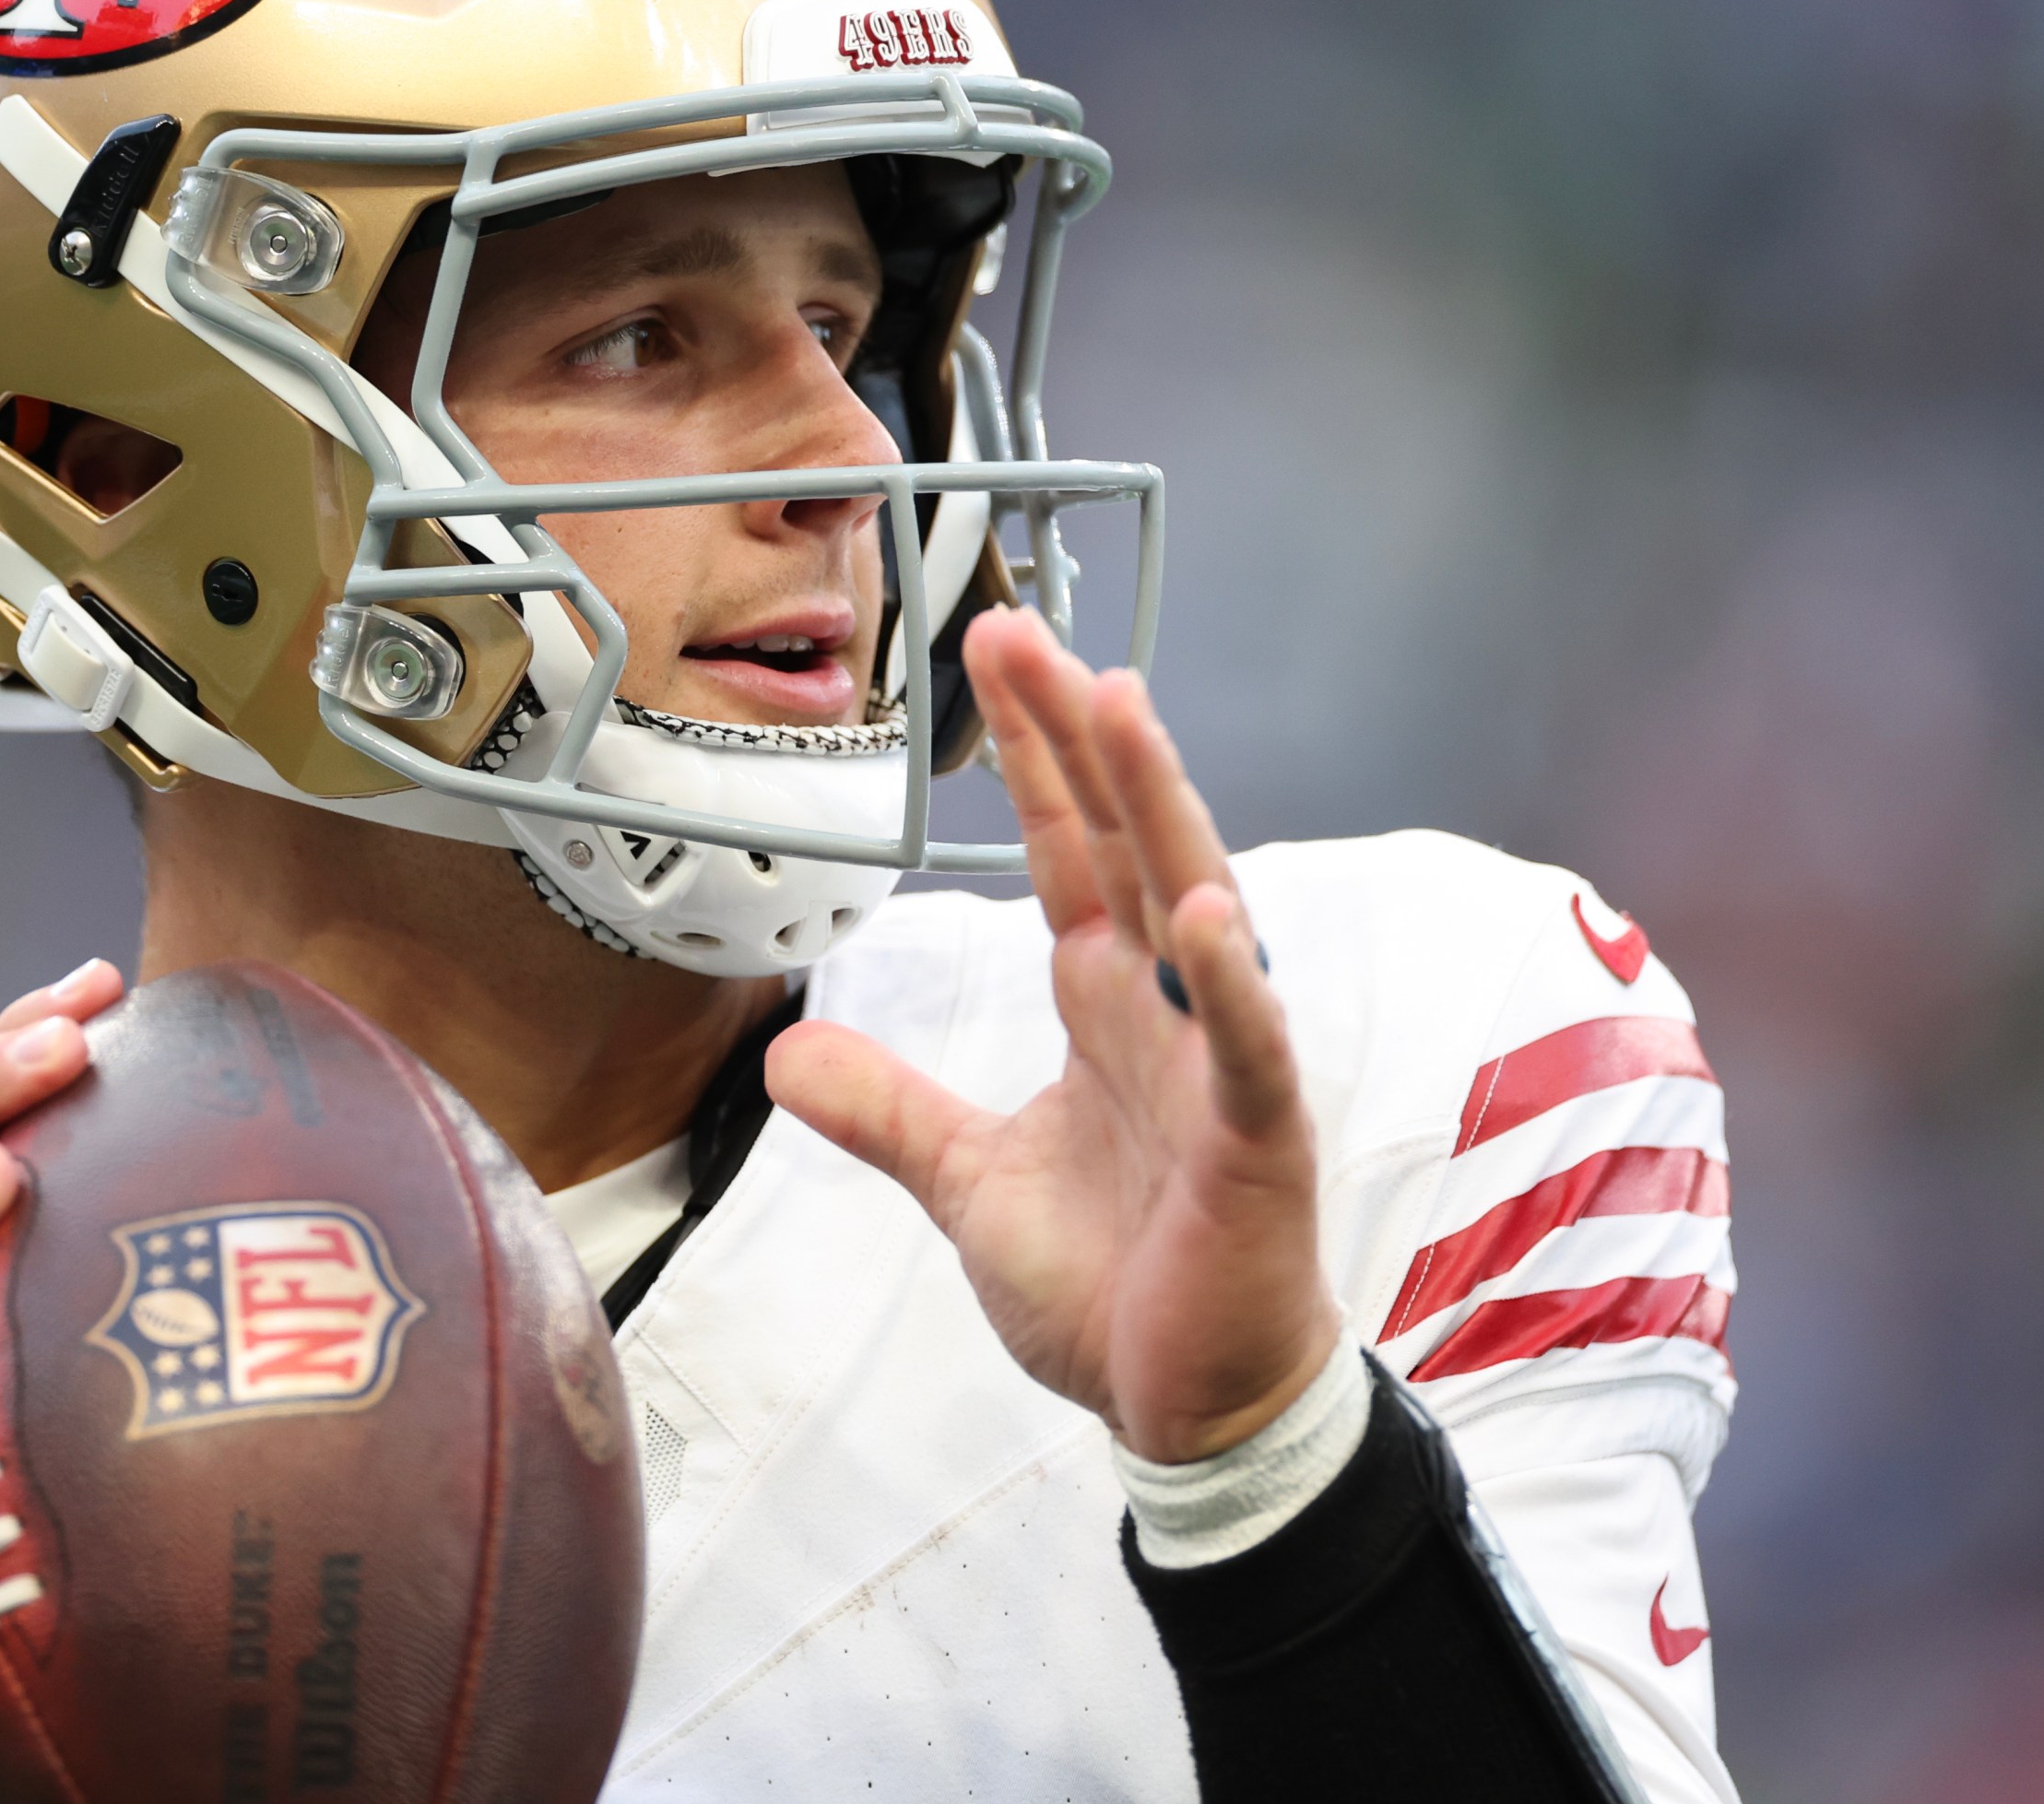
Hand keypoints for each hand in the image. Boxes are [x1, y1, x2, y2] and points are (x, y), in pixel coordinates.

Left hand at [766, 608, 1341, 1465]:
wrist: (1190, 1413)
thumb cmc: (1115, 1291)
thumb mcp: (969, 1186)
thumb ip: (891, 1111)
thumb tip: (787, 1055)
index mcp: (1109, 1009)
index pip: (1072, 854)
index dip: (1037, 757)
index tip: (1001, 653)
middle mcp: (1169, 1014)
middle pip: (1127, 845)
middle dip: (1080, 739)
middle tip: (1027, 631)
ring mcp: (1220, 1071)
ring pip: (1196, 911)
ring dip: (1161, 811)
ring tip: (1120, 709)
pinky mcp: (1256, 1147)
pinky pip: (1247, 1054)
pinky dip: (1228, 988)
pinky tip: (1203, 916)